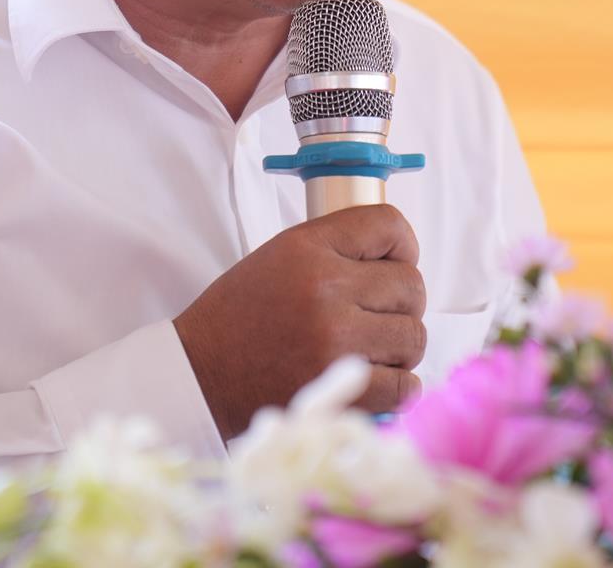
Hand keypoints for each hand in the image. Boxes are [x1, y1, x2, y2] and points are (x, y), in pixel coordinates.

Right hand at [172, 203, 425, 438]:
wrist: (200, 374)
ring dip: (398, 347)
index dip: (403, 246)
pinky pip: (404, 385)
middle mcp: (325, 287)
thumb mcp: (278, 258)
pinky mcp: (340, 387)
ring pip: (413, 335)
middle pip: (411, 285)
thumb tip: (399, 257)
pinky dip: (397, 386)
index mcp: (307, 247)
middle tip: (376, 317)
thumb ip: (336, 249)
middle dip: (401, 303)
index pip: (389, 226)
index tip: (396, 263)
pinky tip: (375, 380)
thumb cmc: (239, 317)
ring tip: (368, 350)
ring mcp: (336, 340)